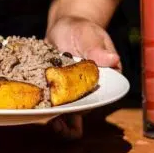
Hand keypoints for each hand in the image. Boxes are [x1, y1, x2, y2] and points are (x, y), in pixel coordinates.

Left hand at [45, 16, 121, 138]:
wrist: (64, 26)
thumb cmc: (81, 29)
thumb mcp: (89, 35)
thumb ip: (97, 48)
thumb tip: (112, 59)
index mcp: (106, 76)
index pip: (102, 93)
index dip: (93, 104)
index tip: (83, 110)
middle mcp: (91, 87)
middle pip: (85, 106)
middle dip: (74, 117)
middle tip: (61, 126)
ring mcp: (74, 90)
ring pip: (71, 110)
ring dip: (62, 119)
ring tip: (53, 126)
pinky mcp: (58, 89)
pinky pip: (55, 103)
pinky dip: (49, 110)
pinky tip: (41, 115)